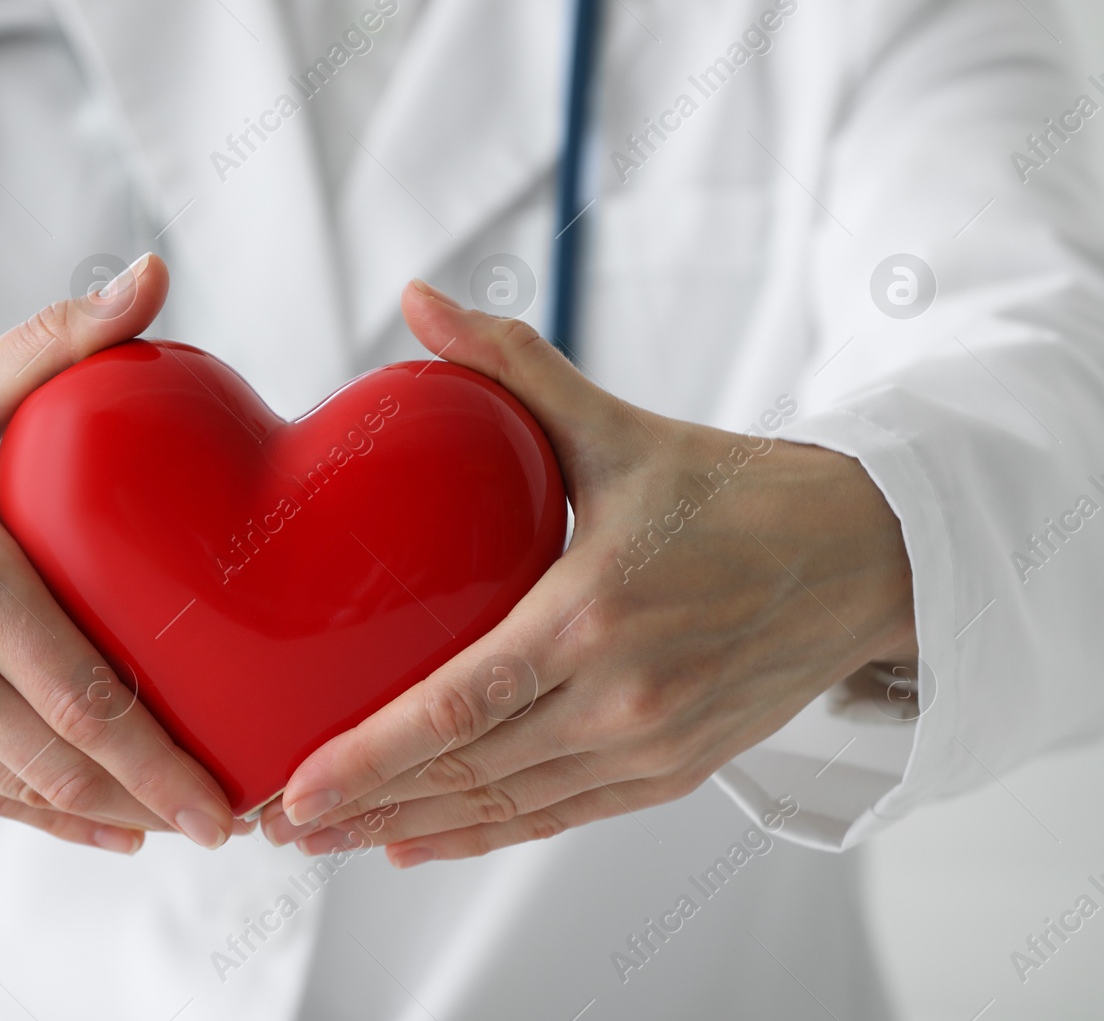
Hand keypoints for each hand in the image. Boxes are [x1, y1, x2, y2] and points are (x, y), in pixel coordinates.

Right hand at [0, 253, 236, 853]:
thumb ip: (58, 342)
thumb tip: (154, 275)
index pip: (90, 701)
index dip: (165, 764)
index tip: (227, 796)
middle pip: (65, 763)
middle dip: (156, 802)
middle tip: (229, 821)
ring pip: (18, 790)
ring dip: (102, 813)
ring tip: (174, 820)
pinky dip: (34, 813)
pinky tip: (93, 821)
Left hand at [262, 278, 916, 864]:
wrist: (864, 559)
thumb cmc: (732, 491)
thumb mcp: (618, 426)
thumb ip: (511, 365)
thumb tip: (418, 298)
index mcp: (597, 608)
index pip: (460, 703)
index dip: (372, 754)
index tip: (295, 786)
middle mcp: (624, 695)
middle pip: (469, 771)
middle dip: (364, 805)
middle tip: (275, 822)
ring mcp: (651, 747)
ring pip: (507, 807)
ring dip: (409, 829)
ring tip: (324, 840)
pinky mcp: (672, 774)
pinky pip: (558, 819)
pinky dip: (483, 837)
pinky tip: (415, 840)